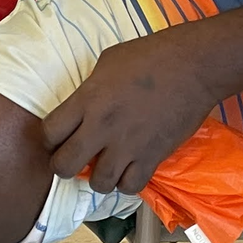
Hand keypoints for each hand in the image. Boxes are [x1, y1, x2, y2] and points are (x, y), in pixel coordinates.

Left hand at [40, 31, 219, 195]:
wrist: (193, 66)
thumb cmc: (150, 55)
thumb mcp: (107, 63)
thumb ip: (89, 90)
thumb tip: (82, 107)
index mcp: (86, 99)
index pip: (49, 133)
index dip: (49, 140)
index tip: (57, 139)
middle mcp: (101, 127)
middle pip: (64, 166)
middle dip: (64, 167)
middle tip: (75, 160)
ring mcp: (127, 145)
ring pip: (98, 184)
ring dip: (99, 178)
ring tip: (106, 167)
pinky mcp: (152, 157)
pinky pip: (130, 187)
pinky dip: (127, 183)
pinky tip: (129, 170)